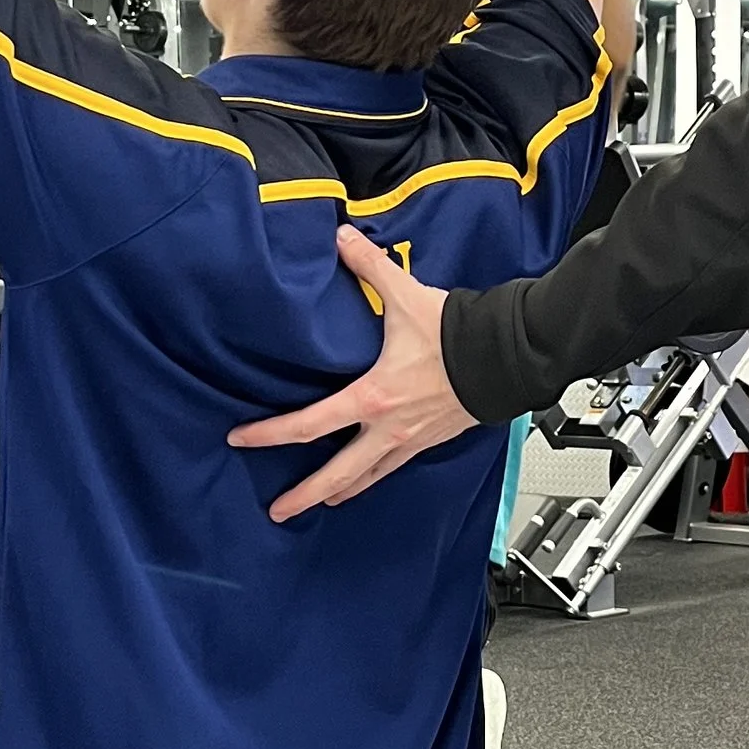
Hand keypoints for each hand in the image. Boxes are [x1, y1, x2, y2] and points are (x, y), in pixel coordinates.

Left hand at [229, 227, 472, 517]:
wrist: (508, 358)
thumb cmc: (460, 337)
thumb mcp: (406, 297)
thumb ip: (369, 266)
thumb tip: (342, 238)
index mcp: (372, 399)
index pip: (308, 426)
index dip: (269, 434)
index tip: (241, 439)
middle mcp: (388, 430)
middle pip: (336, 475)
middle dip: (304, 496)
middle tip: (278, 510)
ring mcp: (410, 442)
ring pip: (367, 479)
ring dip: (339, 493)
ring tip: (321, 503)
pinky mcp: (430, 441)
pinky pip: (394, 468)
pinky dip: (374, 477)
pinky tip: (368, 477)